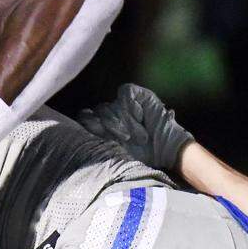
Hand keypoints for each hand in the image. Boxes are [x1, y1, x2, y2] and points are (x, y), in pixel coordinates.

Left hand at [77, 83, 193, 170]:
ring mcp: (122, 103)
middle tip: (126, 139)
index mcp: (101, 127)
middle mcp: (111, 113)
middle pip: (98, 112)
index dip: (89, 124)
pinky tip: (140, 117)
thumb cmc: (140, 155)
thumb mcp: (114, 151)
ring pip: (110, 105)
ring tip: (137, 135)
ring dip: (124, 121)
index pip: (84, 117)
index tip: (102, 138)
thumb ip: (96, 139)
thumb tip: (81, 124)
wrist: (166, 151)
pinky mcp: (137, 94)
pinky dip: (130, 106)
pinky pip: (125, 93)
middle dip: (111, 127)